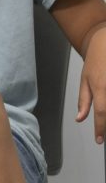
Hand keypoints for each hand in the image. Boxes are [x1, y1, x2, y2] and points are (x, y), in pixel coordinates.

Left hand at [77, 26, 105, 143]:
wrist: (105, 42)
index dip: (100, 129)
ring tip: (105, 122)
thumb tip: (80, 118)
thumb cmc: (95, 61)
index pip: (100, 113)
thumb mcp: (84, 80)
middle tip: (105, 133)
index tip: (99, 140)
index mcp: (101, 88)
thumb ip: (83, 100)